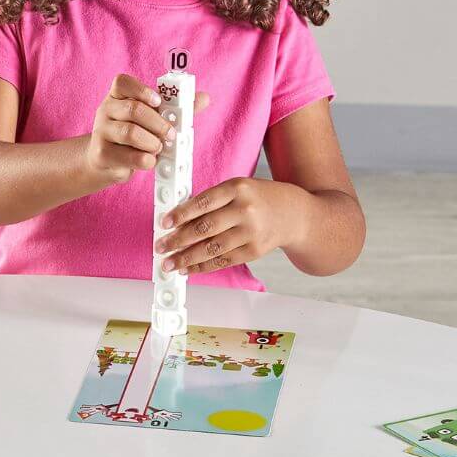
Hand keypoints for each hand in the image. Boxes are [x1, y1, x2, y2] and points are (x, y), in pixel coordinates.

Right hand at [85, 74, 209, 184]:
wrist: (106, 162)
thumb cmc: (133, 136)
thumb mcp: (153, 119)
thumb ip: (176, 109)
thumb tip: (204, 97)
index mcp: (117, 97)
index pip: (122, 82)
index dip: (142, 90)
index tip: (159, 101)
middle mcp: (105, 110)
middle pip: (133, 109)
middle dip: (159, 123)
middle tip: (171, 135)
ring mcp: (101, 132)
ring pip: (130, 132)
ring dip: (152, 143)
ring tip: (158, 148)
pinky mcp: (101, 154)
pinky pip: (128, 156)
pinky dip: (145, 160)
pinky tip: (149, 160)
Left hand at [154, 177, 303, 274]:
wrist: (295, 215)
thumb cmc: (260, 199)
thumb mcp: (238, 188)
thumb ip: (211, 200)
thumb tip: (178, 218)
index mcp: (238, 188)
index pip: (203, 201)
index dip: (181, 214)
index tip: (164, 223)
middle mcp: (245, 210)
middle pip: (205, 228)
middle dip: (178, 240)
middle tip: (161, 247)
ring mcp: (251, 232)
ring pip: (212, 248)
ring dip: (187, 258)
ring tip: (169, 263)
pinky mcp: (254, 251)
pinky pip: (223, 261)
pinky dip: (203, 267)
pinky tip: (189, 269)